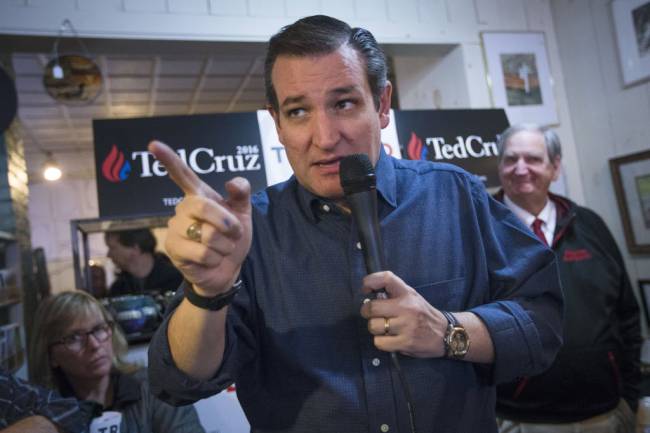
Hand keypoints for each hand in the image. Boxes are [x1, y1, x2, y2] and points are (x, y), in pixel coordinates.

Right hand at [148, 140, 251, 295]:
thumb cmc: (232, 239)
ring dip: (224, 245)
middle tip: (235, 233)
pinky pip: (202, 253)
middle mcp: (183, 209)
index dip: (168, 159)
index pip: (182, 174)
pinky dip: (215, 258)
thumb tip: (232, 183)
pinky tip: (211, 260)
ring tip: (220, 249)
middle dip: (226, 223)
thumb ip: (241, 195)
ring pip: (206, 234)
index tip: (153, 144)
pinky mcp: (173, 249)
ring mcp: (175, 229)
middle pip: (203, 206)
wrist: (227, 270)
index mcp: (199, 196)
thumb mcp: (243, 215)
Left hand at [360, 271, 446, 357]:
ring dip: (375, 328)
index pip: (386, 278)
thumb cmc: (423, 314)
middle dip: (367, 312)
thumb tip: (370, 296)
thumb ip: (393, 294)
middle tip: (372, 314)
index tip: (365, 289)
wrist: (446, 333)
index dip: (371, 281)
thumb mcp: (411, 297)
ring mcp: (406, 326)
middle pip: (372, 307)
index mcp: (407, 293)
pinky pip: (379, 342)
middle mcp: (407, 307)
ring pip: (373, 326)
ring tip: (384, 328)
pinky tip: (390, 339)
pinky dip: (381, 342)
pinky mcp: (406, 343)